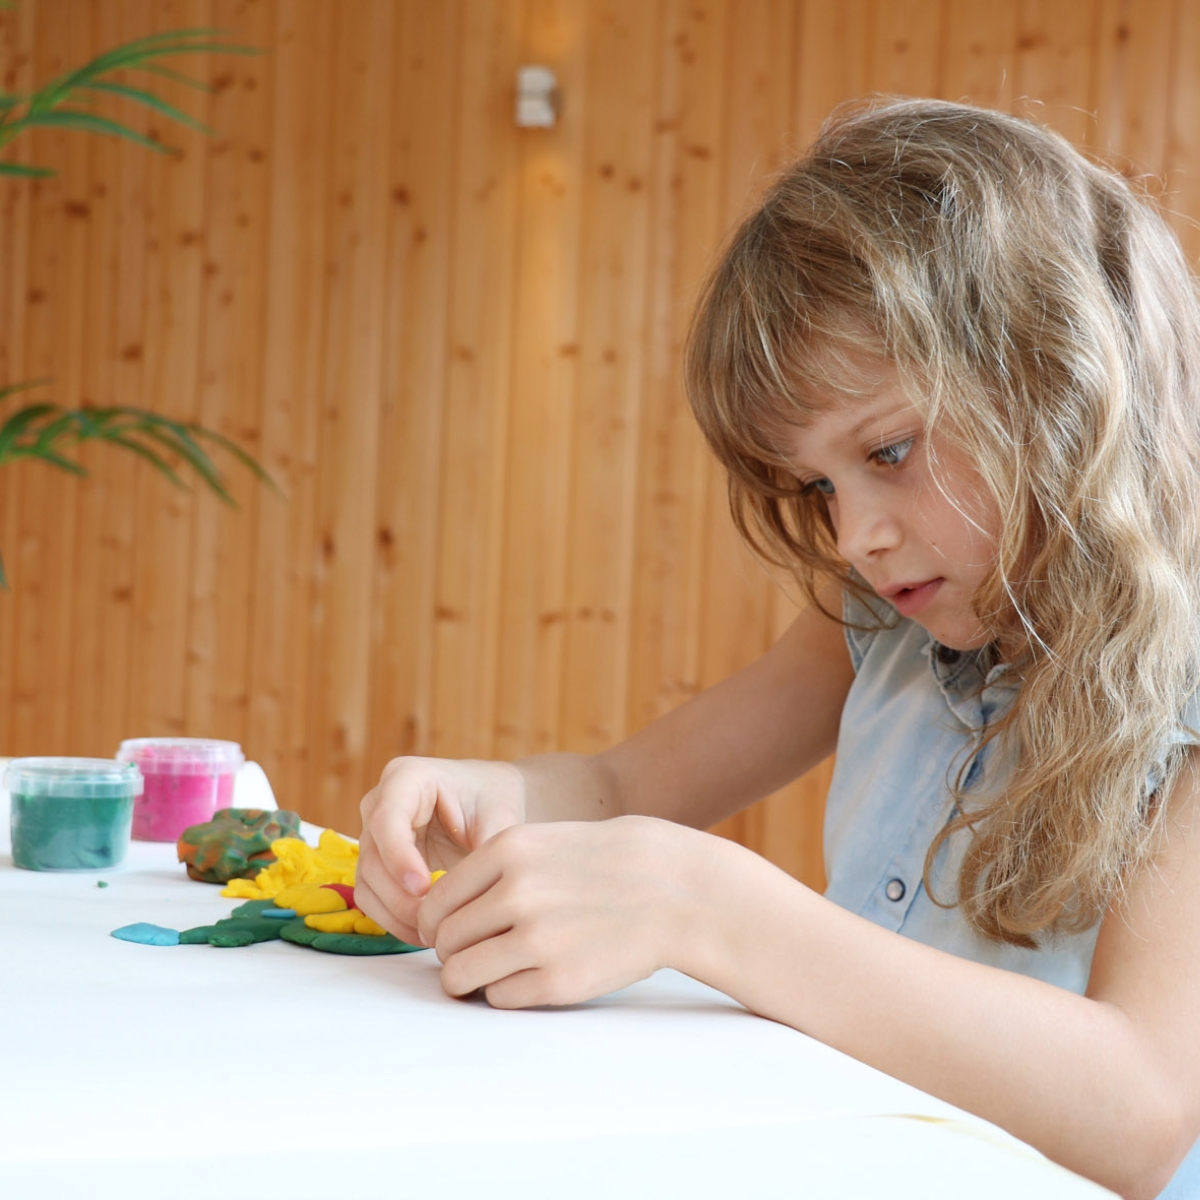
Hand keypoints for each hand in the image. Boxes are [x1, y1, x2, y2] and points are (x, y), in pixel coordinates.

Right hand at [355, 757, 525, 945]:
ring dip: (397, 914)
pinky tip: (426, 934)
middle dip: (400, 896)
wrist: (489, 803)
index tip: (425, 888)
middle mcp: (380, 803)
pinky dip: (394, 920)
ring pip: (367, 883)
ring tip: (435, 934)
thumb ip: (486, 851)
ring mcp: (374, 835)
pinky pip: (373, 898)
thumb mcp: (498, 819)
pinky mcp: (377, 864)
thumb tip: (474, 892)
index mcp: (406, 777)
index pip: (387, 820)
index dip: (399, 857)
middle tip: (435, 923)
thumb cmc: (494, 801)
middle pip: (372, 857)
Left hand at [417, 816, 713, 1008]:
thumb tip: (434, 918)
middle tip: (475, 955)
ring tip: (492, 972)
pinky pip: (500, 998)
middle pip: (445, 941)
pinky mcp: (558, 981)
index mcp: (506, 851)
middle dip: (453, 954)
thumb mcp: (541, 842)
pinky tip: (533, 976)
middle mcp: (516, 892)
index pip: (434, 903)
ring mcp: (537, 938)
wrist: (672, 888)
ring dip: (469, 979)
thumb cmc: (601, 865)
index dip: (435, 925)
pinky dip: (508, 992)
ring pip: (460, 975)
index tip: (449, 933)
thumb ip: (489, 871)